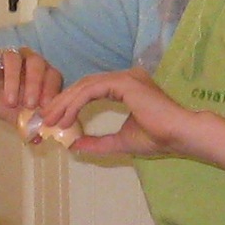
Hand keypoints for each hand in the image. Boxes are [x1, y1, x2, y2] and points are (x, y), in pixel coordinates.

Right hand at [0, 46, 63, 123]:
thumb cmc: (2, 99)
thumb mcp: (17, 113)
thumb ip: (28, 123)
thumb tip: (38, 139)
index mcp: (40, 71)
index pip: (52, 74)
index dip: (52, 89)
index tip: (46, 107)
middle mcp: (25, 58)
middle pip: (36, 62)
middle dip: (35, 83)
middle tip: (29, 105)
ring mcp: (5, 54)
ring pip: (13, 59)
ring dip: (13, 81)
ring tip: (10, 103)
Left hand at [40, 67, 191, 157]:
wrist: (179, 135)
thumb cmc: (158, 138)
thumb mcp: (121, 141)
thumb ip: (99, 142)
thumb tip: (75, 146)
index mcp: (127, 87)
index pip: (91, 89)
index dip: (71, 103)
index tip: (56, 119)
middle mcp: (126, 78)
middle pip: (85, 84)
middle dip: (62, 102)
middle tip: (45, 118)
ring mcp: (126, 77)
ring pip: (86, 85)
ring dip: (65, 102)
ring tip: (51, 119)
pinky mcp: (124, 82)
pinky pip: (92, 89)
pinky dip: (76, 103)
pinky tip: (66, 117)